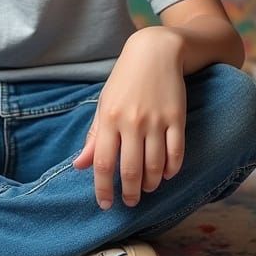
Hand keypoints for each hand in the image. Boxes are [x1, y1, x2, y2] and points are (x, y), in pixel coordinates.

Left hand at [73, 27, 185, 208]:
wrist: (155, 51)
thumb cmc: (125, 80)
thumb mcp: (104, 104)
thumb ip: (94, 136)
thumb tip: (79, 166)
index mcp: (109, 118)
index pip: (103, 163)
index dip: (103, 188)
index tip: (105, 204)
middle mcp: (131, 121)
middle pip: (130, 170)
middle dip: (130, 193)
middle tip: (130, 202)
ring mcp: (155, 120)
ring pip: (155, 166)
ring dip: (151, 184)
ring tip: (147, 189)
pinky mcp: (177, 117)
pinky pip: (176, 153)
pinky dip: (171, 169)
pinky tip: (165, 174)